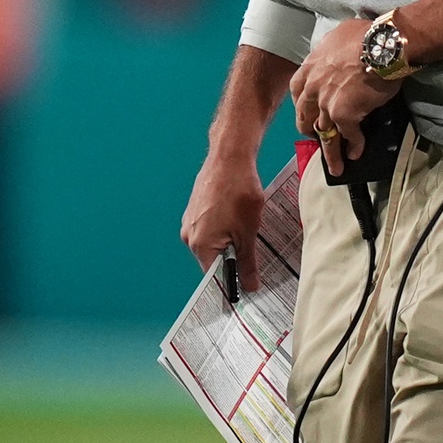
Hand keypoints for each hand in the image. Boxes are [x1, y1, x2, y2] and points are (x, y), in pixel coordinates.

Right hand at [181, 150, 264, 291]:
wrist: (230, 157)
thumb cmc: (238, 191)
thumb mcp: (248, 232)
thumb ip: (247, 263)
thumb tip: (249, 286)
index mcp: (200, 245)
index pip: (214, 276)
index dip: (232, 280)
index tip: (248, 280)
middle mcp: (189, 235)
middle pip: (213, 259)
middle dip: (233, 257)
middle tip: (253, 246)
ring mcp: (190, 220)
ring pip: (213, 242)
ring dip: (230, 239)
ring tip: (246, 225)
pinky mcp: (195, 208)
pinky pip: (210, 226)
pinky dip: (224, 226)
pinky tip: (238, 214)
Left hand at [290, 17, 397, 176]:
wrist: (383, 45)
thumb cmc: (366, 35)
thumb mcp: (340, 35)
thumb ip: (332, 51)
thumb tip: (339, 52)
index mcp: (311, 66)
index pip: (297, 90)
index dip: (301, 104)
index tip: (305, 112)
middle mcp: (314, 86)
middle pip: (304, 116)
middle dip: (309, 130)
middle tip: (315, 138)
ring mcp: (326, 103)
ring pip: (324, 133)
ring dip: (330, 152)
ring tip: (335, 166)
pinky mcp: (344, 115)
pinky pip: (348, 136)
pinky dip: (354, 147)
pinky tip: (357, 154)